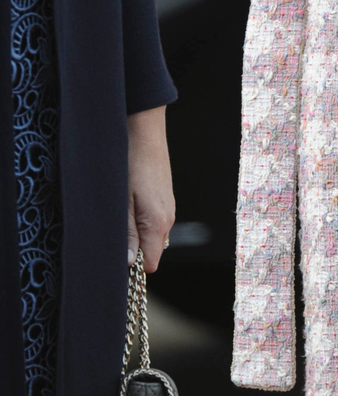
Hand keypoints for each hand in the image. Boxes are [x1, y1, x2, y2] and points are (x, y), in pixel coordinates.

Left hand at [127, 106, 174, 272]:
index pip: (150, 264)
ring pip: (152, 236)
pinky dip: (141, 220)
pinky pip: (154, 220)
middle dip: (133, 251)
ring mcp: (168, 207)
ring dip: (136, 234)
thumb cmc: (129, 162)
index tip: (113, 257)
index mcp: (158, 223)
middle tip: (111, 235)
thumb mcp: (121, 201)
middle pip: (151, 251)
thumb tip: (130, 264)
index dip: (132, 266)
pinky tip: (128, 204)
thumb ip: (127, 234)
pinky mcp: (165, 197)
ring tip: (117, 216)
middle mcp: (168, 218)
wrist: (143, 130)